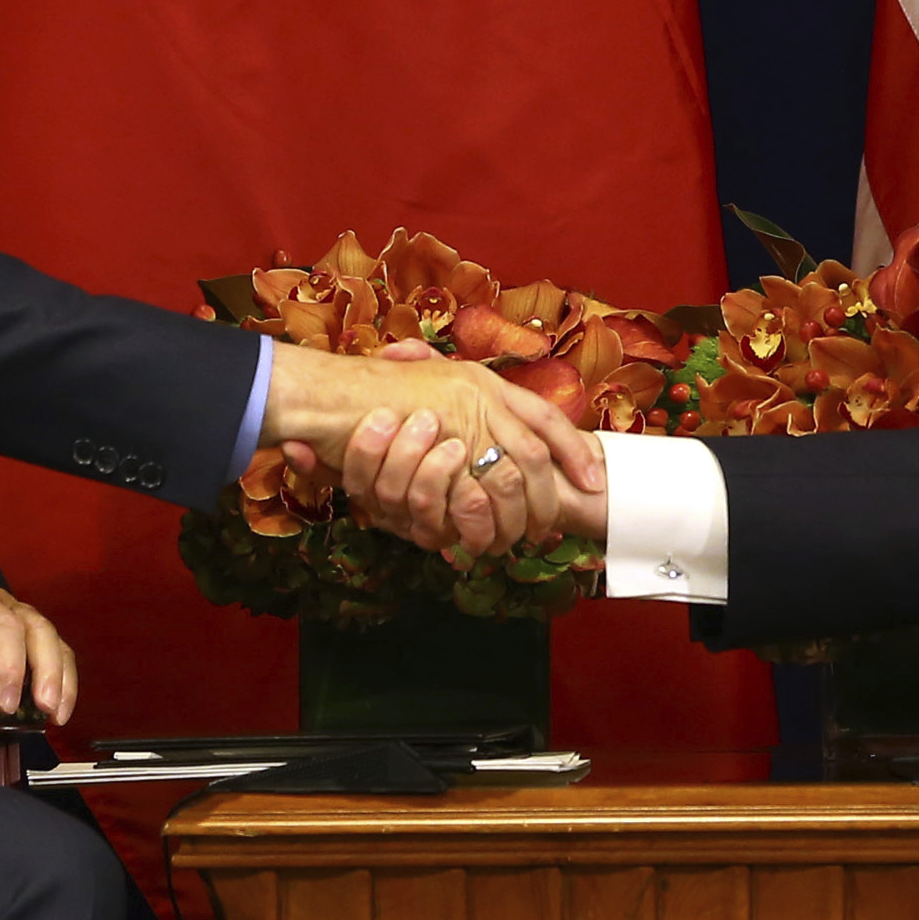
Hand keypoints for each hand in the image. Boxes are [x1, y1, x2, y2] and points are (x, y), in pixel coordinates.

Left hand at [0, 570, 76, 726]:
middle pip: (5, 625)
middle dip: (10, 668)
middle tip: (6, 707)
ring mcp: (14, 608)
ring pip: (40, 631)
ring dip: (49, 671)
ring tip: (48, 709)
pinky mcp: (34, 624)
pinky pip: (59, 644)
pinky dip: (66, 678)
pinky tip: (60, 711)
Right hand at [262, 339, 600, 546]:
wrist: (325, 394)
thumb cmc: (369, 394)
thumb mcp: (421, 388)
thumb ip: (455, 408)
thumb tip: (495, 432)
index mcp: (479, 381)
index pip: (540, 416)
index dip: (571, 448)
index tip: (594, 479)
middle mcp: (478, 395)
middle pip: (534, 449)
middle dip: (553, 491)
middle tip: (558, 523)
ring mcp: (461, 421)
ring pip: (510, 475)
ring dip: (520, 511)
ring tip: (529, 535)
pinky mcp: (437, 452)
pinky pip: (473, 494)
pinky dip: (482, 522)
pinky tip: (486, 538)